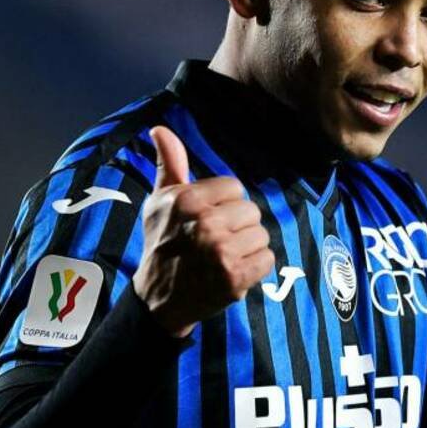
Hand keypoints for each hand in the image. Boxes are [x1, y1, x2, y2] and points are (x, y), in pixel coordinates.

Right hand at [133, 126, 274, 337]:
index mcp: (186, 200)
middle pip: (251, 210)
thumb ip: (169, 164)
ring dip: (248, 247)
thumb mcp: (159, 202)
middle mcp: (205, 223)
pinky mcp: (236, 277)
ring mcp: (221, 252)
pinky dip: (255, 267)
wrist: (160, 299)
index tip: (207, 220)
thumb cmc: (162, 244)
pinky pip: (267, 259)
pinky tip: (233, 271)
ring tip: (224, 256)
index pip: (235, 187)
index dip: (225, 204)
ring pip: (261, 234)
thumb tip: (160, 128)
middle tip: (215, 241)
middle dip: (238, 225)